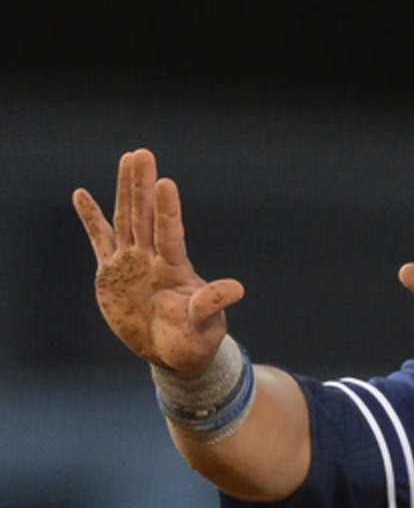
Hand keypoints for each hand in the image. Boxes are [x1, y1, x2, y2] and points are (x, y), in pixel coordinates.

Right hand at [73, 148, 243, 373]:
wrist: (172, 353)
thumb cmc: (194, 339)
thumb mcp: (205, 325)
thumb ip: (212, 304)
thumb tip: (238, 289)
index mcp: (175, 270)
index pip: (170, 234)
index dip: (168, 210)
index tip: (166, 182)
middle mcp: (152, 259)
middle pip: (145, 216)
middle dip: (142, 186)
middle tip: (143, 153)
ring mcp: (131, 263)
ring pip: (125, 220)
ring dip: (123, 190)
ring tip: (127, 159)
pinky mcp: (111, 272)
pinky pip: (100, 240)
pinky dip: (90, 218)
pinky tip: (81, 195)